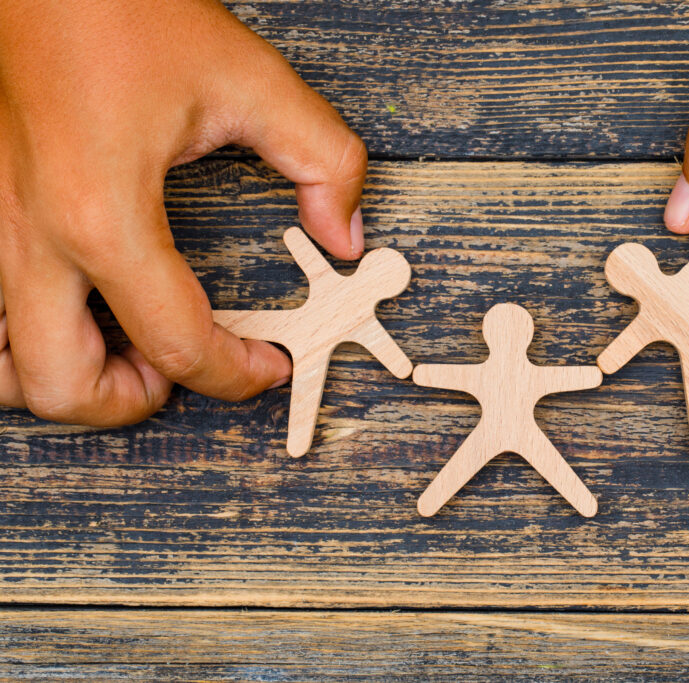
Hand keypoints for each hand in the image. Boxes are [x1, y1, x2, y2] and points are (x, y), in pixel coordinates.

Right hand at [0, 0, 366, 424]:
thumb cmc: (119, 7)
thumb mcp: (249, 80)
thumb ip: (321, 159)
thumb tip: (344, 230)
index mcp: (99, 214)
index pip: (177, 343)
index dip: (237, 373)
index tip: (267, 366)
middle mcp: (28, 235)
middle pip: (63, 389)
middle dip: (134, 402)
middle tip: (183, 368)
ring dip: (66, 378)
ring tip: (123, 348)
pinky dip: (23, 338)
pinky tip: (75, 309)